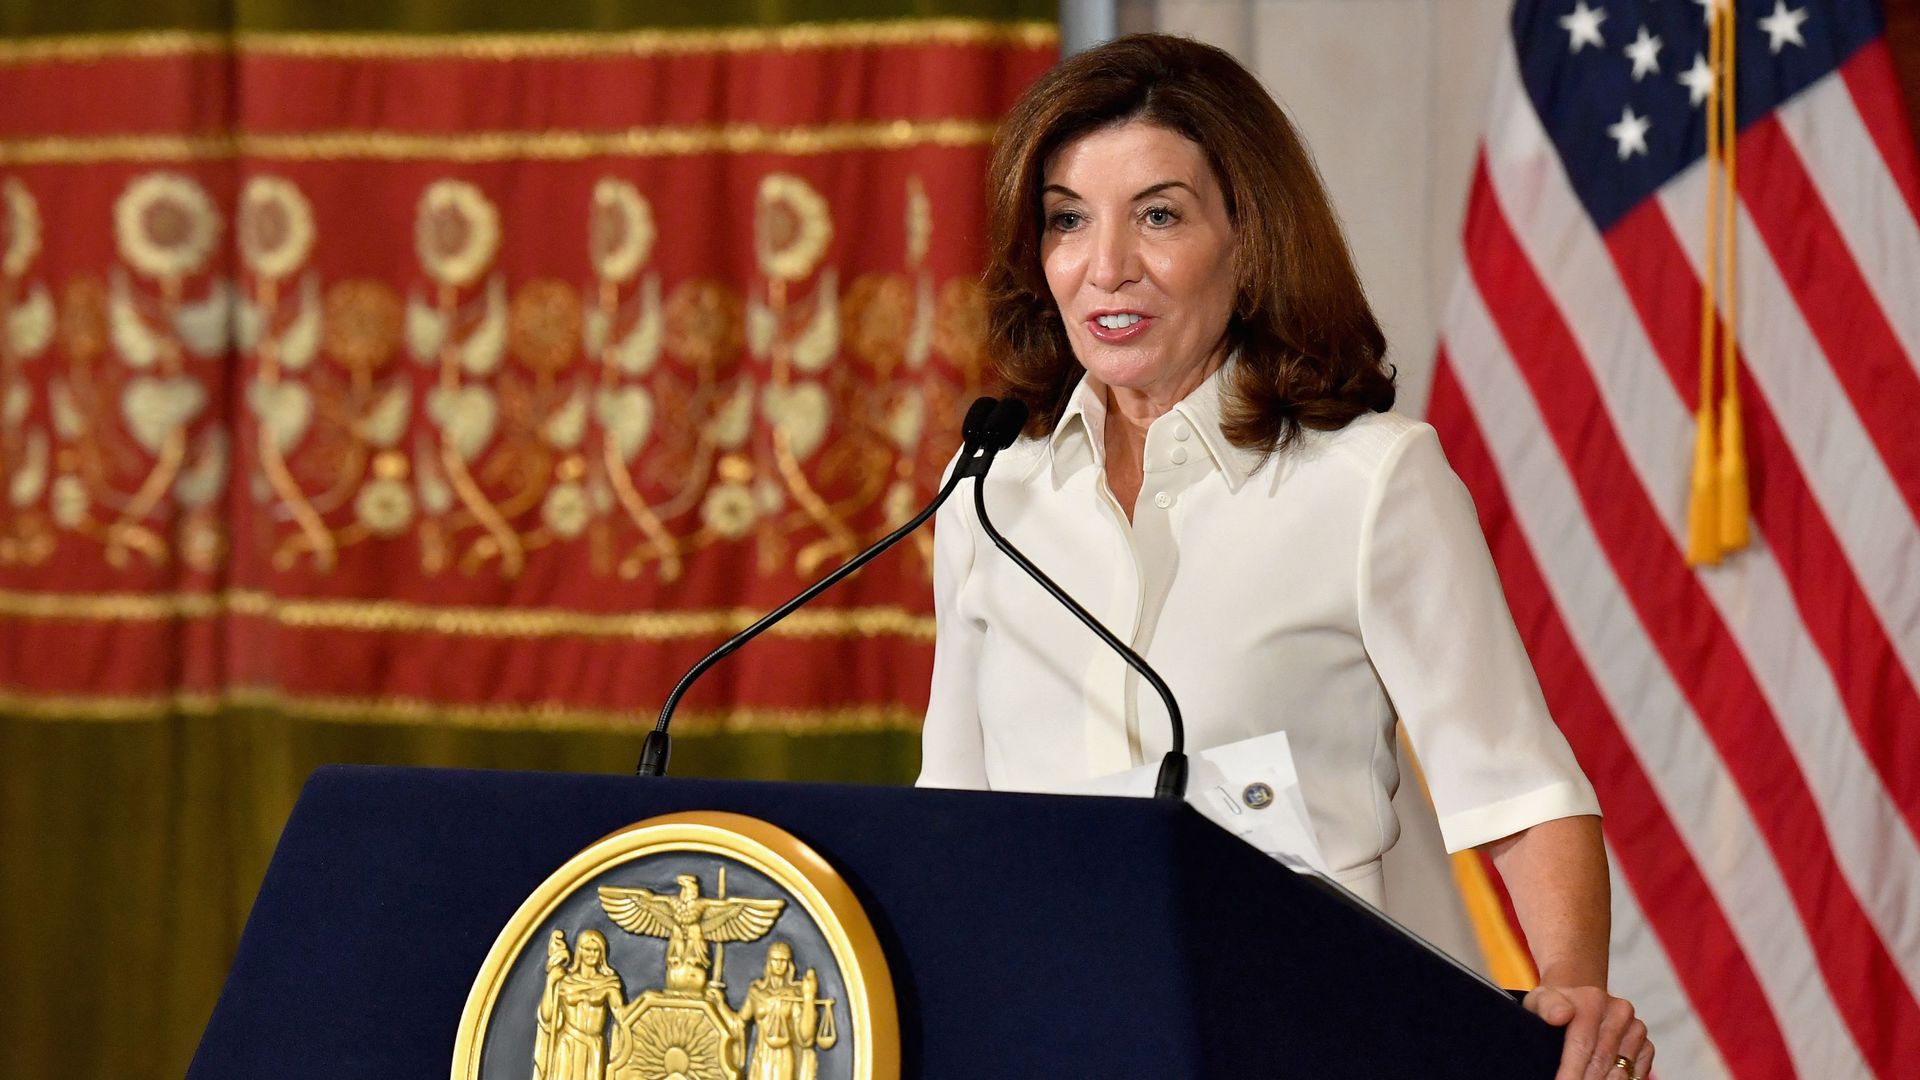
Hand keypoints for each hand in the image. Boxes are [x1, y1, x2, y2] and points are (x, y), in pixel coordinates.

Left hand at [1523, 984, 1652, 1079]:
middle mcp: (1619, 1012)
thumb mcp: (1540, 1001)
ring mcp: (1636, 1029)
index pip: (1582, 1044)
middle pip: (1601, 1062)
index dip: (1570, 1072)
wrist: (1579, 1001)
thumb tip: (1560, 1015)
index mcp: (1593, 1000)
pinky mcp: (1646, 1045)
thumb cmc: (1554, 1007)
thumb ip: (1545, 1006)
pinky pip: (1636, 1074)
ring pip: (1620, 1072)